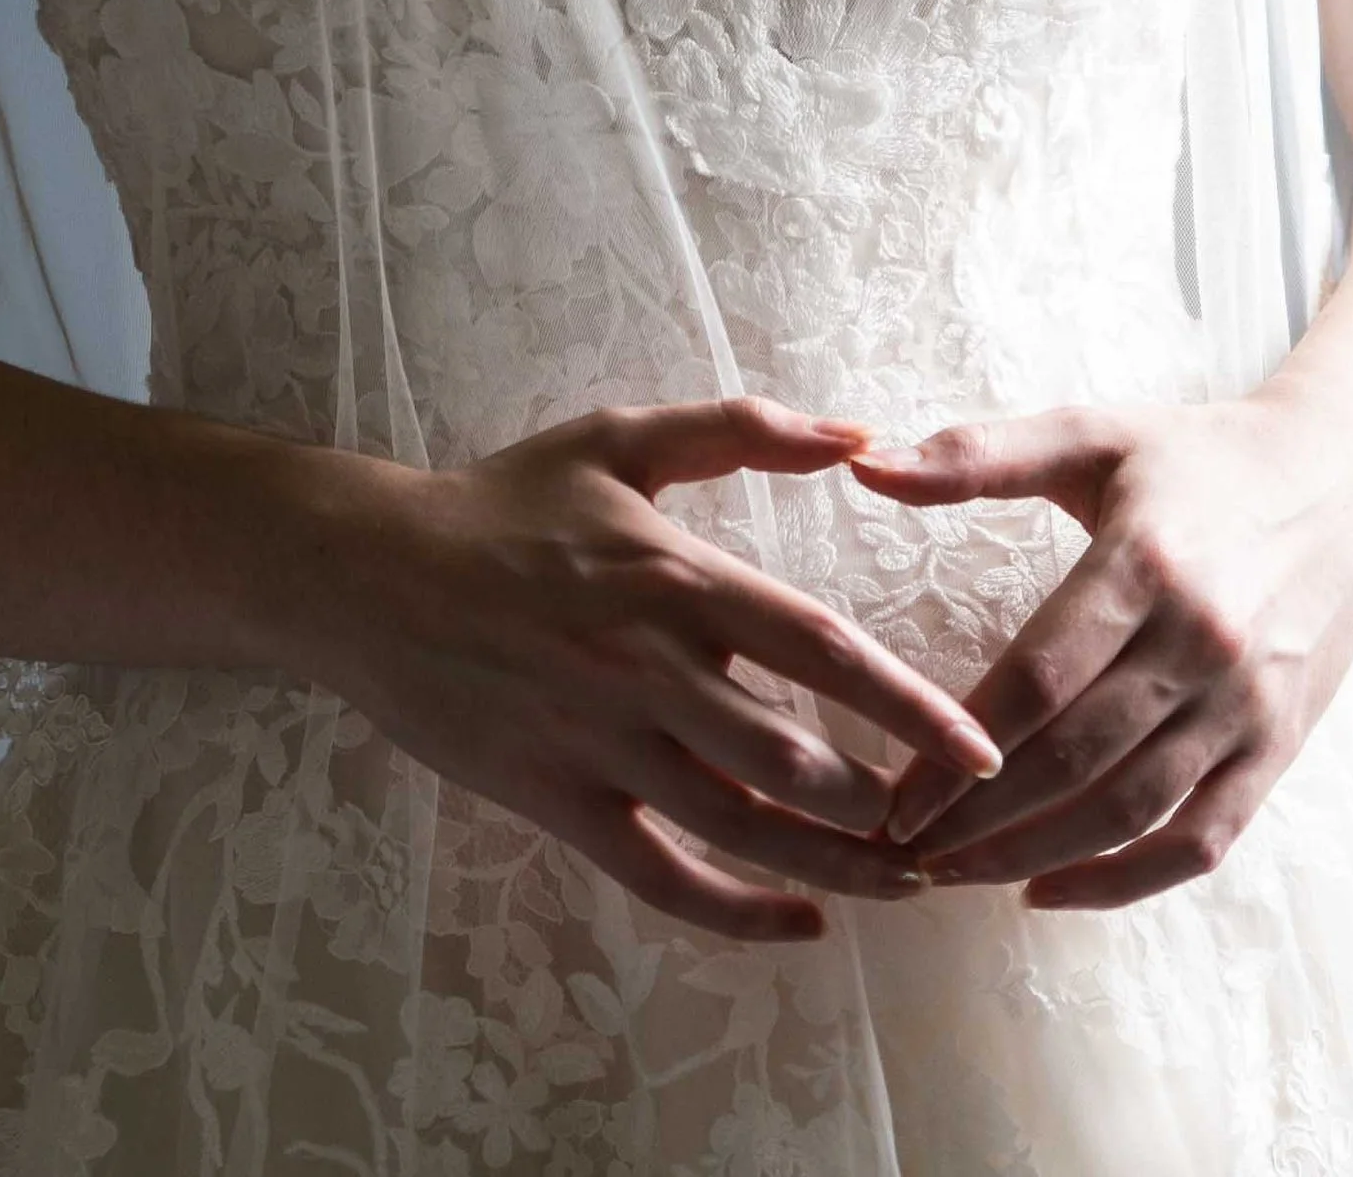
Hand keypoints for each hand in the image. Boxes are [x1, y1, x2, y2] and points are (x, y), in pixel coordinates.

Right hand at [299, 396, 1002, 942]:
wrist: (372, 576)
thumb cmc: (507, 501)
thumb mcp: (623, 438)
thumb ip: (742, 430)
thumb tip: (859, 432)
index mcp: (678, 579)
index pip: (819, 650)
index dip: (906, 706)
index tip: (980, 745)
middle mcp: (649, 672)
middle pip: (792, 761)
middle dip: (885, 806)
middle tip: (957, 828)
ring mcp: (602, 747)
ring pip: (739, 830)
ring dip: (833, 864)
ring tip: (910, 881)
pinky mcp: (560, 803)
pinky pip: (661, 878)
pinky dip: (735, 913)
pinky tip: (800, 922)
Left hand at [847, 393, 1352, 910]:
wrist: (1345, 477)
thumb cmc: (1199, 456)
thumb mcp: (1092, 436)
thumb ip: (977, 455)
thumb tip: (864, 463)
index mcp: (1145, 563)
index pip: (1037, 681)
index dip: (959, 752)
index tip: (892, 798)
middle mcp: (1199, 641)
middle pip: (1074, 759)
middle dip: (980, 820)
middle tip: (905, 852)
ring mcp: (1245, 702)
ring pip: (1129, 810)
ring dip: (1036, 856)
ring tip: (957, 875)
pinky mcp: (1278, 744)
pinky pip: (1201, 838)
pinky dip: (1126, 881)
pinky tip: (1053, 890)